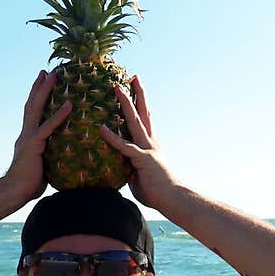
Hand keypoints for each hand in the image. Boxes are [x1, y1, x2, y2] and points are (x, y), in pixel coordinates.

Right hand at [6, 70, 71, 203]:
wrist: (15, 192)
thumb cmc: (29, 184)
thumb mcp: (41, 166)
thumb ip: (49, 157)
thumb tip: (62, 157)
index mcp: (28, 138)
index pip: (32, 113)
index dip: (36, 97)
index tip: (42, 83)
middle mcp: (26, 134)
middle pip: (31, 105)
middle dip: (38, 87)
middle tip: (46, 71)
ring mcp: (28, 138)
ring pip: (35, 109)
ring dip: (44, 91)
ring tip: (53, 75)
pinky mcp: (34, 145)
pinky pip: (47, 127)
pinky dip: (58, 115)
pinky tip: (69, 105)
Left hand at [99, 76, 176, 209]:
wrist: (173, 199)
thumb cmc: (157, 191)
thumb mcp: (139, 176)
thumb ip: (129, 167)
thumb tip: (119, 166)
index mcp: (151, 145)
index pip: (145, 119)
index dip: (141, 103)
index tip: (136, 88)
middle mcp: (150, 142)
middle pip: (143, 112)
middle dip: (136, 94)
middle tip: (132, 76)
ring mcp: (147, 149)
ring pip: (134, 121)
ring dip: (125, 103)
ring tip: (116, 87)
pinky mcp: (143, 159)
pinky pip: (125, 147)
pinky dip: (112, 137)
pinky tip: (101, 128)